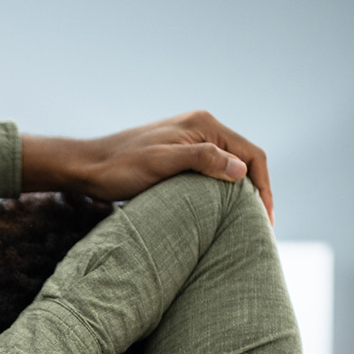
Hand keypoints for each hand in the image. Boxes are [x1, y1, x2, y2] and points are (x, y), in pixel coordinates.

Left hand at [22, 110, 272, 221]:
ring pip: (230, 167)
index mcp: (204, 125)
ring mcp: (191, 140)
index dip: (264, 188)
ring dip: (242, 193)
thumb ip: (202, 160)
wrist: (88, 167)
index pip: (252, 154)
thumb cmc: (120, 167)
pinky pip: (213, 172)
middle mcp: (202, 127)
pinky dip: (224, 192)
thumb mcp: (162, 164)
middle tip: (262, 228)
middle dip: (258, 192)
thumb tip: (241, 171)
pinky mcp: (180, 155)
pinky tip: (222, 213)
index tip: (266, 220)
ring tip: (247, 224)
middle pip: (245, 160)